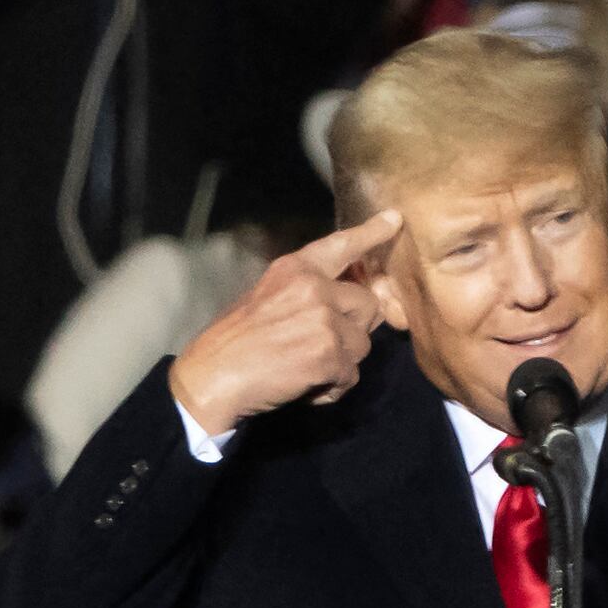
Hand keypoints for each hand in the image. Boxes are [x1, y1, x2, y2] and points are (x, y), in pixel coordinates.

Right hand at [167, 211, 403, 437]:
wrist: (213, 376)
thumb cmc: (235, 343)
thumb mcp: (268, 298)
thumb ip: (309, 293)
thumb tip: (356, 301)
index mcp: (295, 268)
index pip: (341, 245)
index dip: (371, 233)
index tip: (394, 220)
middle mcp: (314, 287)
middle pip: (367, 304)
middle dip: (353, 328)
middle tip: (322, 346)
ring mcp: (324, 319)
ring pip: (363, 344)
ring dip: (341, 362)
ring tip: (305, 368)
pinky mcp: (330, 353)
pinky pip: (351, 375)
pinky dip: (332, 387)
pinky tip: (304, 386)